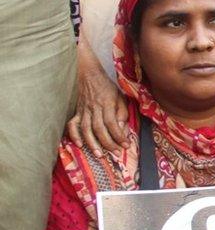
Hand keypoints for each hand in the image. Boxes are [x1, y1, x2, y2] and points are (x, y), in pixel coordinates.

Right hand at [68, 40, 128, 156]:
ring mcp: (84, 111)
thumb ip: (122, 112)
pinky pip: (73, 125)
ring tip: (99, 154)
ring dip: (92, 143)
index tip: (125, 145)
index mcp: (107, 104)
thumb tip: (122, 128)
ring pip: (87, 129)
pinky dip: (74, 135)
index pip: (113, 123)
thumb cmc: (107, 87)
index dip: (119, 135)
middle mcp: (95, 108)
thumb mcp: (120, 96)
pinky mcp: (77, 112)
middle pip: (100, 129)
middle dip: (108, 143)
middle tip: (115, 153)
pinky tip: (79, 144)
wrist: (88, 75)